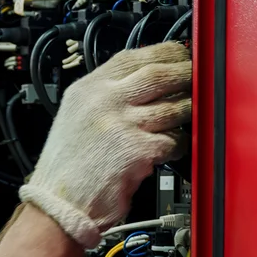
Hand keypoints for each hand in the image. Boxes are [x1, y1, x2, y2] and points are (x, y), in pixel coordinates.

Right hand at [19, 41, 190, 247]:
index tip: (178, 54)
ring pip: (171, 106)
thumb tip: (144, 82)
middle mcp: (103, 101)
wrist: (59, 203)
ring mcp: (121, 124)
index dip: (161, 53)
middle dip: (184, 73)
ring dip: (187, 110)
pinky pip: (171, 139)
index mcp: (87, 89)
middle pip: (156, 75)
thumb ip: (104, 95)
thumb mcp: (75, 115)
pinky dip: (178, 144)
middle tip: (197, 76)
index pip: (131, 58)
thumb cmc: (67, 166)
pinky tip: (173, 147)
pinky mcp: (137, 150)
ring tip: (191, 113)